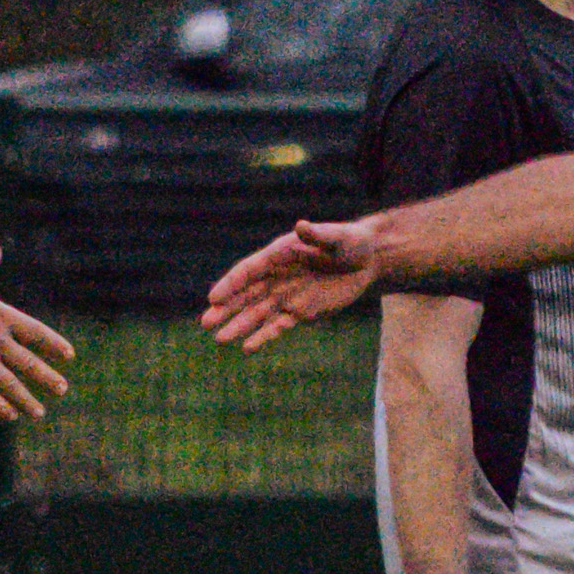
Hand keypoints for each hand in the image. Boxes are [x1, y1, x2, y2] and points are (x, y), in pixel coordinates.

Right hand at [0, 244, 75, 419]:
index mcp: (0, 315)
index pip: (34, 332)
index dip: (52, 344)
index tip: (68, 355)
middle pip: (27, 363)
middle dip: (46, 378)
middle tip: (62, 389)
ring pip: (10, 384)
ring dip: (27, 399)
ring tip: (40, 413)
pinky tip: (10, 415)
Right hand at [201, 219, 380, 351]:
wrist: (368, 260)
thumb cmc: (350, 242)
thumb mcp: (336, 237)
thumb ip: (317, 235)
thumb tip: (301, 226)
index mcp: (279, 254)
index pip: (249, 271)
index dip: (230, 284)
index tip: (212, 297)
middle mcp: (278, 276)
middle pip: (246, 295)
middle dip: (225, 309)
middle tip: (205, 322)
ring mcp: (288, 295)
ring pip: (258, 313)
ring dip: (239, 325)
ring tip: (219, 338)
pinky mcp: (302, 311)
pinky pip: (279, 326)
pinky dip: (264, 336)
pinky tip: (247, 347)